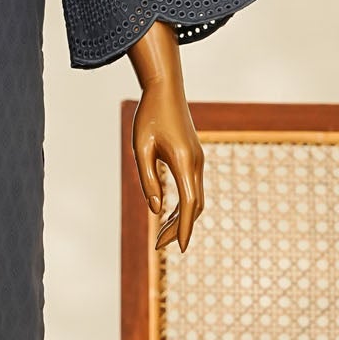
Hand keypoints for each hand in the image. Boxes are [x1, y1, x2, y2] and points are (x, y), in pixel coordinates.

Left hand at [125, 19, 203, 253]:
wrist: (165, 90)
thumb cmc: (149, 116)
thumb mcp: (141, 149)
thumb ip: (148, 180)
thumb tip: (156, 209)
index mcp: (183, 162)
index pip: (189, 204)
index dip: (185, 228)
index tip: (180, 249)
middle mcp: (196, 163)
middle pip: (195, 205)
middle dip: (180, 228)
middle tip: (159, 245)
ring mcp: (198, 160)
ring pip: (196, 198)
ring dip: (182, 217)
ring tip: (162, 234)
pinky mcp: (194, 157)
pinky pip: (194, 188)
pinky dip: (185, 204)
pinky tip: (170, 212)